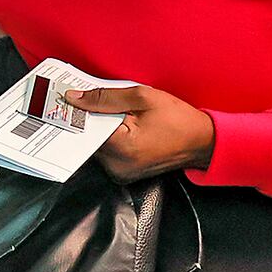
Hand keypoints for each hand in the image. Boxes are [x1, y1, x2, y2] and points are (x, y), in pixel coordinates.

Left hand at [65, 85, 215, 182]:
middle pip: (87, 137)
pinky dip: (107, 137)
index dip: (76, 111)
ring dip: (98, 128)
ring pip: (94, 144)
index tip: (67, 99)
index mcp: (122, 147)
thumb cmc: (179, 119)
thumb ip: (105, 97)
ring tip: (115, 114)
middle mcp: (118, 165)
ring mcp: (120, 173)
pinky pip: (105, 152)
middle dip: (88, 118)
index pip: (84, 127)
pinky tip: (119, 125)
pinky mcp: (123, 173)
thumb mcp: (143, 97)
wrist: (203, 142)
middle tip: (94, 101)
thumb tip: (74, 98)